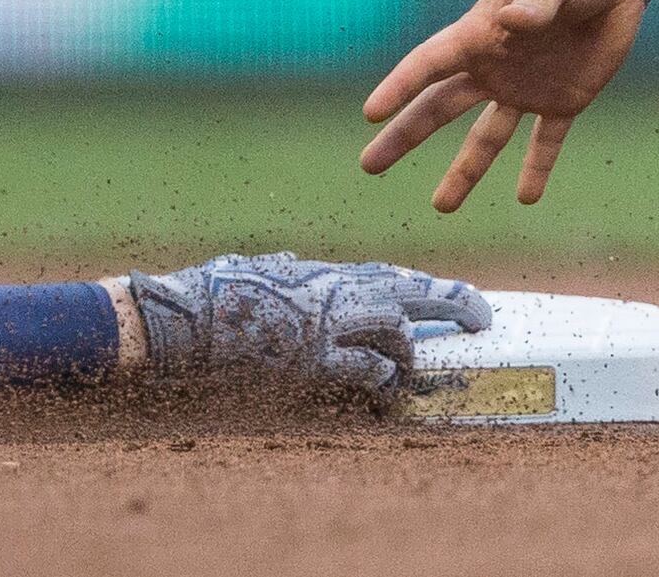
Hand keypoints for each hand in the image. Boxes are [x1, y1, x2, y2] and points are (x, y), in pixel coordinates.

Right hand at [118, 254, 491, 401]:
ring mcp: (322, 326)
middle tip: (480, 319)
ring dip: (405, 357)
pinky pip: (369, 369)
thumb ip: (279, 268)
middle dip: (451, 303)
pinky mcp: (311, 360)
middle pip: (408, 293)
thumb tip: (289, 264)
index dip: (432, 291)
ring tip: (401, 380)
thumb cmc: (205, 294)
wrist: (178, 323)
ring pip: (396, 332)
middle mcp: (328, 293)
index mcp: (318, 274)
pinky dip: (381, 382)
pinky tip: (379, 394)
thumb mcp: (249, 268)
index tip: (463, 302)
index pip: (390, 276)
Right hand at [359, 0, 648, 210]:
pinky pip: (545, 142)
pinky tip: (526, 197)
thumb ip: (536, 0)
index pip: (430, 64)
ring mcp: (524, 89)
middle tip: (370, 166)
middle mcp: (492, 68)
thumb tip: (513, 22)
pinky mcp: (563, 102)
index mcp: (481, 33)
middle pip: (439, 108)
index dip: (399, 86)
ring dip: (465, 171)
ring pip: (485, 137)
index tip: (370, 113)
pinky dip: (536, 168)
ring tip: (442, 206)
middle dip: (405, 136)